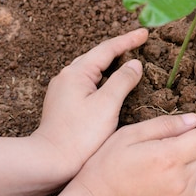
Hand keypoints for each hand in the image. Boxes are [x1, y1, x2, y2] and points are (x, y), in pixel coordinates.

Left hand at [31, 28, 147, 179]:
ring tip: (128, 61)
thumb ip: (123, 80)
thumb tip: (134, 64)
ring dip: (111, 65)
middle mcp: (66, 77)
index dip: (128, 40)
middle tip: (139, 43)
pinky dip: (103, 80)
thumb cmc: (80, 135)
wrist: (51, 161)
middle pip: (97, 56)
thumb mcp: (107, 105)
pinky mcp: (64, 104)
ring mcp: (63, 91)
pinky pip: (88, 84)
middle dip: (119, 49)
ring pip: (92, 70)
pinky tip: (111, 86)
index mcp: (77, 73)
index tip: (145, 33)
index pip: (107, 49)